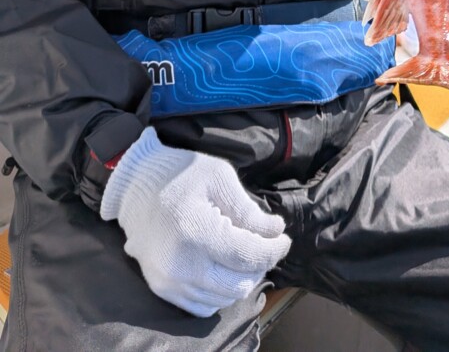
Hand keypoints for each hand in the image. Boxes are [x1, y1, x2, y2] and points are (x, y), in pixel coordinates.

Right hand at [100, 126, 290, 315]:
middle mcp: (180, 264)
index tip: (283, 239)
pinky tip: (222, 268)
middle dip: (260, 264)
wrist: (134, 185)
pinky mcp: (162, 288)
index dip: (273, 250)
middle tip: (264, 244)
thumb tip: (275, 232)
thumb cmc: (179, 174)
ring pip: (224, 298)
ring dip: (241, 279)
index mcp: (195, 231)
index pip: (247, 256)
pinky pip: (204, 306)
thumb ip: (247, 208)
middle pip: (239, 283)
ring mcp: (169, 281)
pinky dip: (220, 292)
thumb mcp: (218, 176)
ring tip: (243, 254)